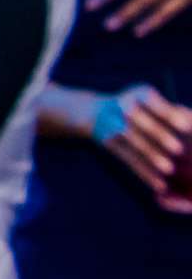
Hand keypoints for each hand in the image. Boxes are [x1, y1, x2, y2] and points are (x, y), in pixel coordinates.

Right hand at [97, 85, 191, 212]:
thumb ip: (178, 113)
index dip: (168, 113)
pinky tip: (159, 184)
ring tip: (169, 169)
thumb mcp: (156, 103)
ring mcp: (111, 125)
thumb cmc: (144, 110)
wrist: (95, 113)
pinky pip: (128, 159)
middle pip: (138, 121)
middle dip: (158, 134)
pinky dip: (143, 173)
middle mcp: (121, 106)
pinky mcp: (109, 144)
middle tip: (178, 149)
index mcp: (138, 94)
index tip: (186, 126)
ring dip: (150, 155)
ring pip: (131, 141)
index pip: (151, 101)